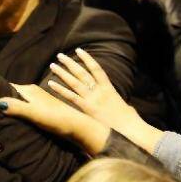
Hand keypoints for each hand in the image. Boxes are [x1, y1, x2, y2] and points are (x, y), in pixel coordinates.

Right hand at [0, 83, 108, 155]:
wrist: (77, 127)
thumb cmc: (55, 119)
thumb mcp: (34, 113)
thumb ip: (17, 107)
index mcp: (29, 90)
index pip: (7, 87)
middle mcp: (34, 92)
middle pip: (13, 93)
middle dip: (2, 98)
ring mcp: (40, 100)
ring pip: (20, 99)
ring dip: (12, 104)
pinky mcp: (45, 108)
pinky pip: (27, 106)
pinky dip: (20, 110)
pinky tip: (18, 118)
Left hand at [48, 48, 162, 152]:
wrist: (130, 131)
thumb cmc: (130, 122)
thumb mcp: (126, 108)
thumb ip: (120, 104)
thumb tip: (125, 108)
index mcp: (109, 89)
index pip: (97, 69)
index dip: (87, 59)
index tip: (79, 50)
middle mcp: (99, 91)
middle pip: (82, 73)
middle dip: (70, 63)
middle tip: (60, 55)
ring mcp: (92, 99)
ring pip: (74, 82)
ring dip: (62, 72)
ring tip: (52, 65)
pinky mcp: (86, 109)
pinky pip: (70, 97)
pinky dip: (60, 89)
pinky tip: (50, 83)